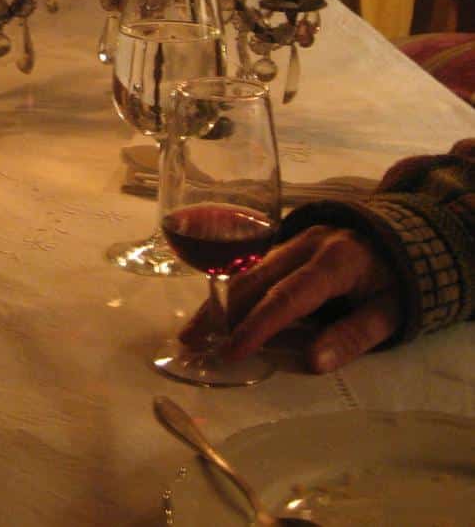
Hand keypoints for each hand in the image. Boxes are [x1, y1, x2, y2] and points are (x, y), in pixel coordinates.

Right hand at [179, 225, 400, 372]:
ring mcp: (292, 239)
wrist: (405, 235)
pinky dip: (231, 291)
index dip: (258, 325)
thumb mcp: (390, 312)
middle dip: (222, 314)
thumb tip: (312, 362)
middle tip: (192, 341)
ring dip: (219, 302)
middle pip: (254, 280)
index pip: (288, 297)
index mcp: (334, 261)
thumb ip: (353, 336)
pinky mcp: (285, 243)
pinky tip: (215, 311)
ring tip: (193, 329)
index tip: (233, 352)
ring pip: (247, 271)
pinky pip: (253, 267)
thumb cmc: (397, 280)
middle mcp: (305, 244)